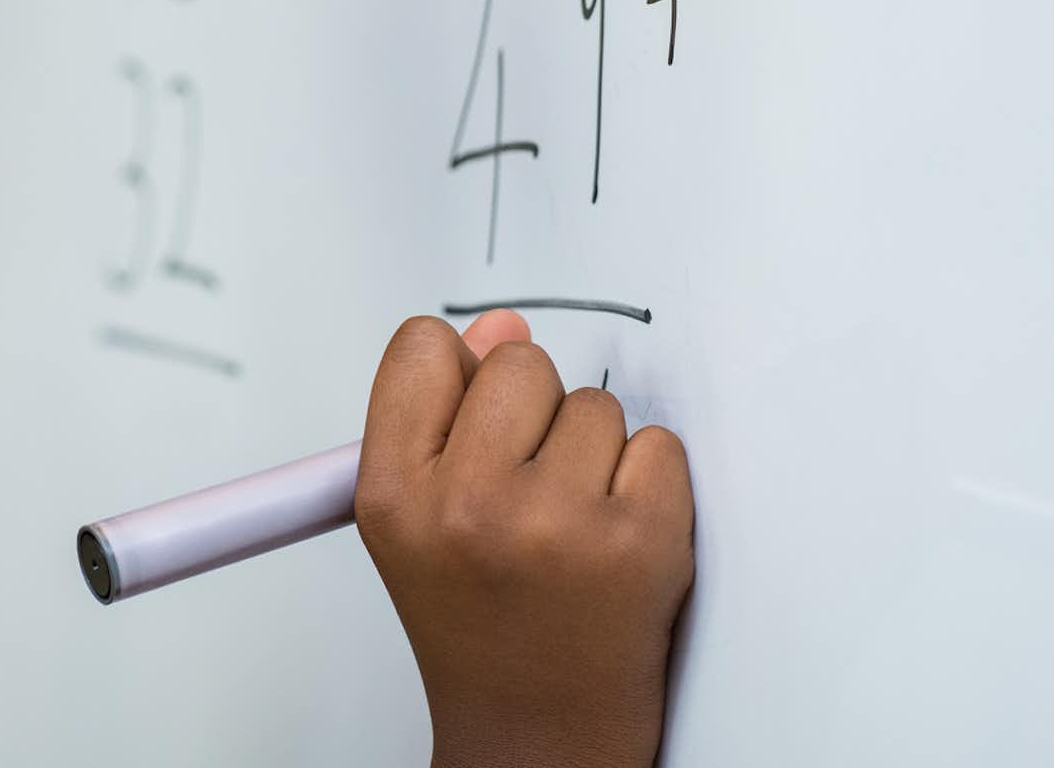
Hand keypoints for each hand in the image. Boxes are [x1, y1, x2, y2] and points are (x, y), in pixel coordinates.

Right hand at [355, 312, 695, 767]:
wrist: (539, 732)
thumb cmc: (481, 622)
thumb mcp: (420, 519)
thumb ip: (445, 414)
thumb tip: (502, 326)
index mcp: (394, 496)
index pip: (424, 348)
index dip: (459, 372)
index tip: (473, 416)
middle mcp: (467, 507)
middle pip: (520, 361)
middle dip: (534, 411)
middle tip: (528, 488)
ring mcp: (557, 524)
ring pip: (596, 405)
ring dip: (594, 453)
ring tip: (571, 526)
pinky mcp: (641, 542)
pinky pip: (659, 446)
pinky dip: (649, 484)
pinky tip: (616, 540)